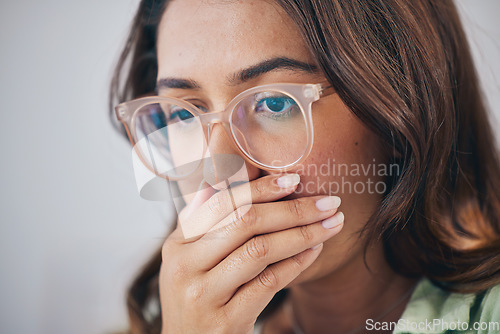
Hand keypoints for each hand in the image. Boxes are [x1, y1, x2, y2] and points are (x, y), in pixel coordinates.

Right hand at [159, 174, 343, 333]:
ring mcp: (204, 295)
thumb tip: (214, 182)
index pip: (222, 203)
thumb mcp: (188, 260)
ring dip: (303, 234)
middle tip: (328, 203)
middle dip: (293, 209)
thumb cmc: (197, 298)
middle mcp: (185, 266)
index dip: (261, 189)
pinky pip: (268, 283)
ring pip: (260, 250)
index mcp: (178, 244)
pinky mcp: (225, 321)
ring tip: (331, 224)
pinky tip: (315, 252)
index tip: (294, 180)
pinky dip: (296, 263)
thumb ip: (201, 223)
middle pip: (245, 222)